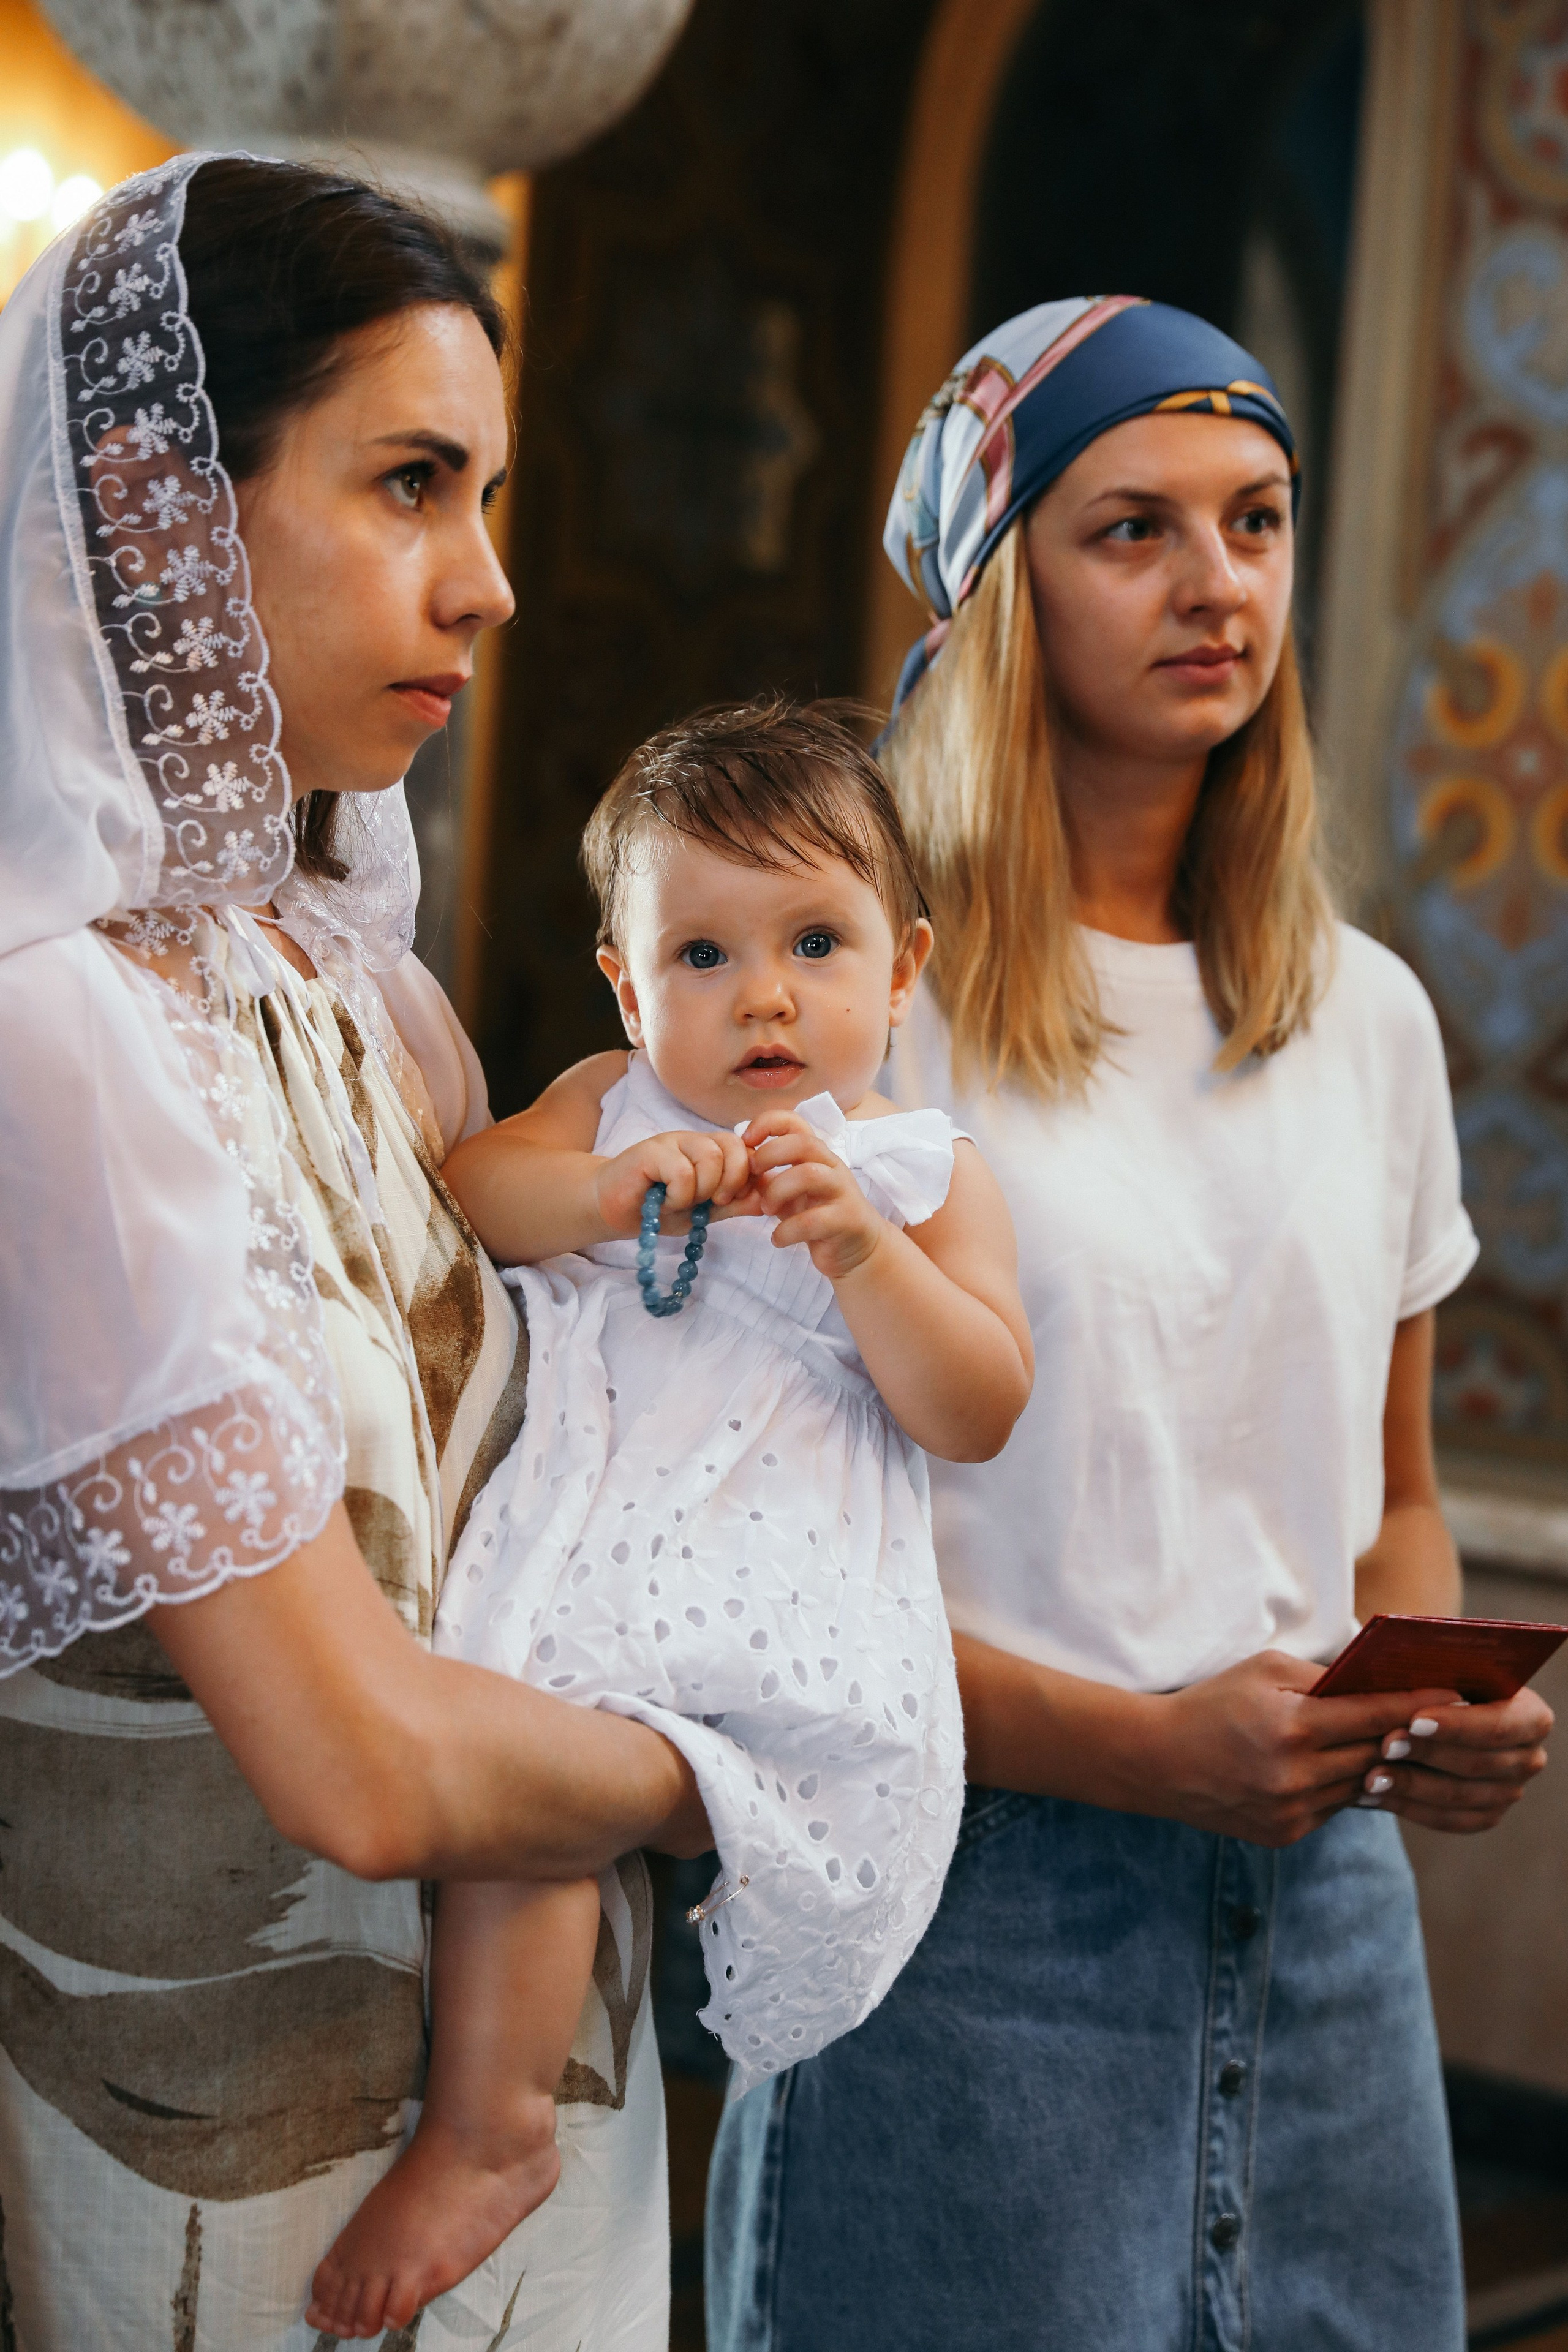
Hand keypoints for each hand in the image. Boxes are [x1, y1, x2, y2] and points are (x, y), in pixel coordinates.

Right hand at [592, 1127, 755, 1238]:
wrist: (612, 1210)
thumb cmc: (658, 1209)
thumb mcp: (704, 1212)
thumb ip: (734, 1205)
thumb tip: (766, 1201)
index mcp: (711, 1150)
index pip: (747, 1150)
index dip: (748, 1177)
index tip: (733, 1201)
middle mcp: (695, 1140)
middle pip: (735, 1147)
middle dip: (732, 1181)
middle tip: (714, 1202)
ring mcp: (672, 1141)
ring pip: (710, 1157)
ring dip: (703, 1190)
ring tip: (683, 1202)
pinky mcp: (650, 1150)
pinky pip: (682, 1171)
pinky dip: (679, 1195)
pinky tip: (664, 1201)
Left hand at [742, 1108, 886, 1279]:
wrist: (857, 1247)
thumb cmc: (817, 1214)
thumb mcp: (788, 1191)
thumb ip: (766, 1176)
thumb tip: (734, 1164)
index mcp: (816, 1155)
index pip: (795, 1122)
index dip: (767, 1124)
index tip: (745, 1141)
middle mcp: (831, 1166)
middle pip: (803, 1143)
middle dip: (770, 1154)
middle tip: (753, 1176)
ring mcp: (842, 1192)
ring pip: (810, 1175)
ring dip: (778, 1191)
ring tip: (766, 1210)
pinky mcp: (846, 1220)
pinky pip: (812, 1221)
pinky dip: (787, 1231)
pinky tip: (777, 1239)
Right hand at [1143, 1651, 1467, 1847]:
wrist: (1156, 1761)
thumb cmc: (1211, 1704)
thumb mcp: (1262, 1670)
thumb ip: (1321, 1677)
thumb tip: (1374, 1683)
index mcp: (1292, 1727)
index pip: (1374, 1716)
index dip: (1416, 1704)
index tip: (1454, 1695)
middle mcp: (1297, 1777)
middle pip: (1374, 1754)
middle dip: (1403, 1735)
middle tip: (1434, 1718)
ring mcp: (1292, 1813)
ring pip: (1359, 1786)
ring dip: (1373, 1764)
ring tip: (1388, 1742)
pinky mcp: (1285, 1835)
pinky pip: (1333, 1808)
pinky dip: (1339, 1786)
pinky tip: (1335, 1768)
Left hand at [1359, 1687, 1551, 1832]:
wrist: (1444, 1708)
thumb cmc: (1443, 1678)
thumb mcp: (1445, 1668)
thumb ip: (1435, 1674)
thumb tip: (1397, 1669)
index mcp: (1531, 1716)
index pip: (1498, 1725)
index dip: (1456, 1726)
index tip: (1413, 1720)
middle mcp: (1528, 1758)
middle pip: (1477, 1764)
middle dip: (1426, 1754)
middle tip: (1384, 1746)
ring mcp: (1508, 1791)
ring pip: (1459, 1797)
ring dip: (1410, 1786)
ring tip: (1370, 1777)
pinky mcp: (1484, 1814)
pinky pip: (1446, 1819)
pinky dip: (1408, 1807)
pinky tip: (1373, 1796)